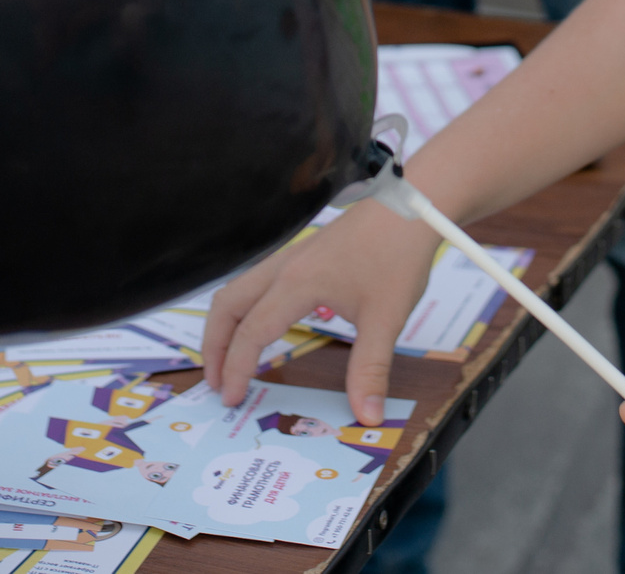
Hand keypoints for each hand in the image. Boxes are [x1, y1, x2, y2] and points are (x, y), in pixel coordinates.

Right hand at [204, 199, 437, 422]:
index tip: (230, 398)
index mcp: (296, 284)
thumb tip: (367, 416)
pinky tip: (259, 326)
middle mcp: (283, 268)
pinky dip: (243, 309)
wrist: (411, 207)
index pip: (250, 332)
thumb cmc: (397, 256)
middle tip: (215, 382)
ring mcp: (289, 257)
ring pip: (236, 290)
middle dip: (213, 346)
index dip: (235, 369)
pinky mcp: (301, 254)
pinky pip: (255, 283)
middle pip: (226, 305)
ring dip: (224, 325)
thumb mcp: (386, 318)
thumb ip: (370, 369)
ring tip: (227, 359)